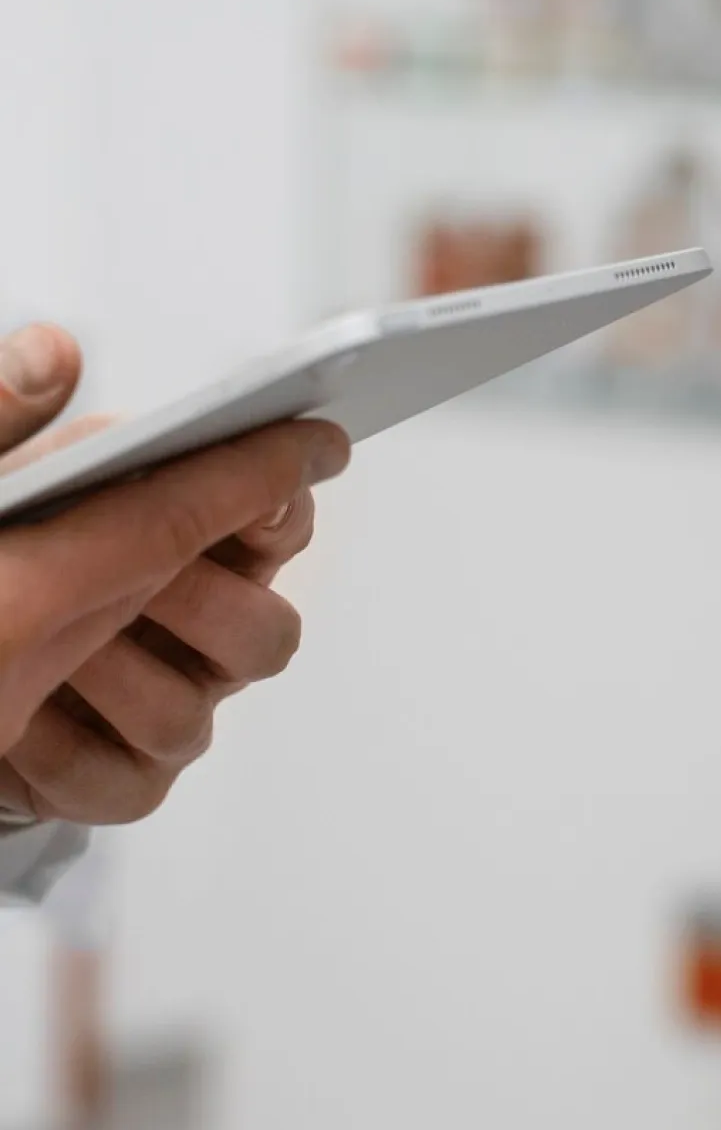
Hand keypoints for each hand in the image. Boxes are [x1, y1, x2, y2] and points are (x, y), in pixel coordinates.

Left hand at [0, 324, 349, 824]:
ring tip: (43, 650)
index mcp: (179, 537)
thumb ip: (4, 411)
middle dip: (201, 604)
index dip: (284, 499)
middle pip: (270, 634)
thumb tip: (54, 347)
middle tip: (138, 575)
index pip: (275, 516)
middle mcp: (192, 626)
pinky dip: (60, 753)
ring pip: (195, 716)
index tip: (282, 471)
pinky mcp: (121, 779)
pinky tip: (13, 721)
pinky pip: (129, 782)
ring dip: (112, 676)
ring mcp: (164, 708)